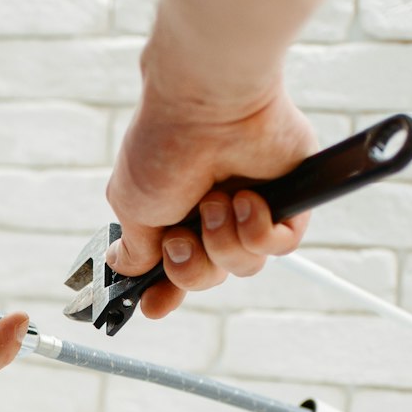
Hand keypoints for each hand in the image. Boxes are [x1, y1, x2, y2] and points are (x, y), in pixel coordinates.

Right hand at [104, 82, 318, 319]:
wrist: (209, 105)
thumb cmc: (164, 145)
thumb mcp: (131, 206)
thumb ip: (134, 248)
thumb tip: (124, 268)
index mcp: (173, 212)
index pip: (173, 266)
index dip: (166, 291)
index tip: (155, 306)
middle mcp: (210, 212)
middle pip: (207, 275)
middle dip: (191, 266)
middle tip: (182, 235)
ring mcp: (249, 206)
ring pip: (244, 266)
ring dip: (223, 241)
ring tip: (216, 202)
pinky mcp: (288, 200)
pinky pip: (279, 247)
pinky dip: (258, 231)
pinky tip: (247, 199)